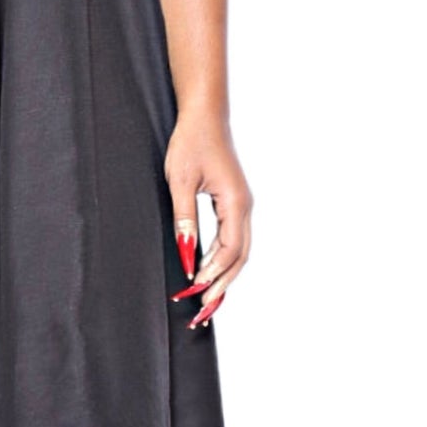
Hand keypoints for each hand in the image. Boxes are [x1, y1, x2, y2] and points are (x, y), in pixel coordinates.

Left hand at [165, 110, 253, 328]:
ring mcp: (242, 205)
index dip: (212, 275)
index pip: (228, 251)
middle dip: (221, 286)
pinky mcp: (234, 202)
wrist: (204, 114)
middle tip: (202, 312)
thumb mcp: (180, 181)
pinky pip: (233, 239)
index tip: (192, 294)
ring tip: (206, 301)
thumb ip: (184, 220)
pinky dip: (223, 260)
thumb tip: (187, 256)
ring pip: (239, 251)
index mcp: (236, 203)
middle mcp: (245, 207)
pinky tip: (208, 273)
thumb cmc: (191, 142)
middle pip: (239, 258)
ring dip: (223, 277)